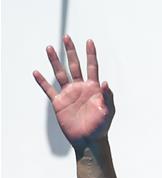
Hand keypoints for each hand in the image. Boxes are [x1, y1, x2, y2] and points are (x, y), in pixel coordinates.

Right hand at [34, 36, 113, 152]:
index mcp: (93, 88)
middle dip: (71, 51)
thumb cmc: (102, 127)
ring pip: (60, 73)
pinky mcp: (59, 103)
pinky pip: (48, 90)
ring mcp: (69, 94)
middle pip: (75, 65)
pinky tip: (36, 72)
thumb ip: (107, 96)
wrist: (89, 140)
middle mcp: (80, 88)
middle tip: (66, 37)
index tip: (89, 41)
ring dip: (54, 61)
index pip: (92, 66)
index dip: (90, 54)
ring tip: (49, 47)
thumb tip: (106, 82)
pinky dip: (42, 82)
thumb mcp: (108, 111)